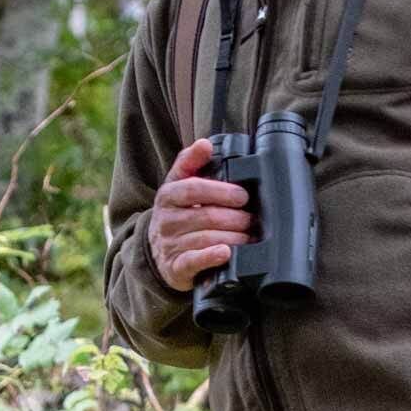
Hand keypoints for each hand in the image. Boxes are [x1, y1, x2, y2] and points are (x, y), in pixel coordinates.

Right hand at [149, 138, 253, 291]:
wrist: (158, 251)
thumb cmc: (177, 213)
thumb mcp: (178, 184)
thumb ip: (191, 162)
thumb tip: (204, 143)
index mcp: (169, 195)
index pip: (194, 188)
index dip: (221, 191)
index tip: (242, 195)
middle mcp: (166, 219)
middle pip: (206, 215)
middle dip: (235, 218)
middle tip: (252, 220)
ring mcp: (170, 244)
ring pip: (206, 238)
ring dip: (234, 238)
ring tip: (248, 237)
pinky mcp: (176, 267)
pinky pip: (194, 261)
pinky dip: (211, 257)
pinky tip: (226, 253)